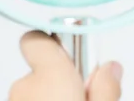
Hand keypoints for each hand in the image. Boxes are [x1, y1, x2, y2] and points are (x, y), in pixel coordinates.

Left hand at [8, 30, 122, 100]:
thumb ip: (106, 88)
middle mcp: (24, 88)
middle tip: (84, 96)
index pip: (37, 39)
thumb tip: (110, 69)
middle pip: (42, 71)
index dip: (54, 43)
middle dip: (61, 81)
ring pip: (34, 92)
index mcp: (49, 78)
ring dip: (51, 97)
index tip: (76, 55)